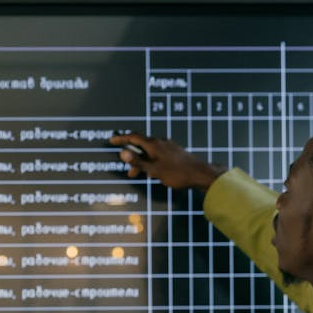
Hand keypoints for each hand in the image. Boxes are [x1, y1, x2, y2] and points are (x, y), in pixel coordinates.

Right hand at [110, 132, 225, 190]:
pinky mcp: (174, 152)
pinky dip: (150, 161)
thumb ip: (137, 162)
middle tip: (128, 169)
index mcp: (154, 144)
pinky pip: (157, 154)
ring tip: (138, 174)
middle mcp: (161, 142)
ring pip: (149, 151)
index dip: (121, 139)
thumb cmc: (177, 173)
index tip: (112, 140)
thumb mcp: (153, 170)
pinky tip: (152, 171)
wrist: (199, 174)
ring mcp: (168, 146)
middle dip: (132, 156)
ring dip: (142, 161)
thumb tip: (123, 153)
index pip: (133, 137)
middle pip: (141, 145)